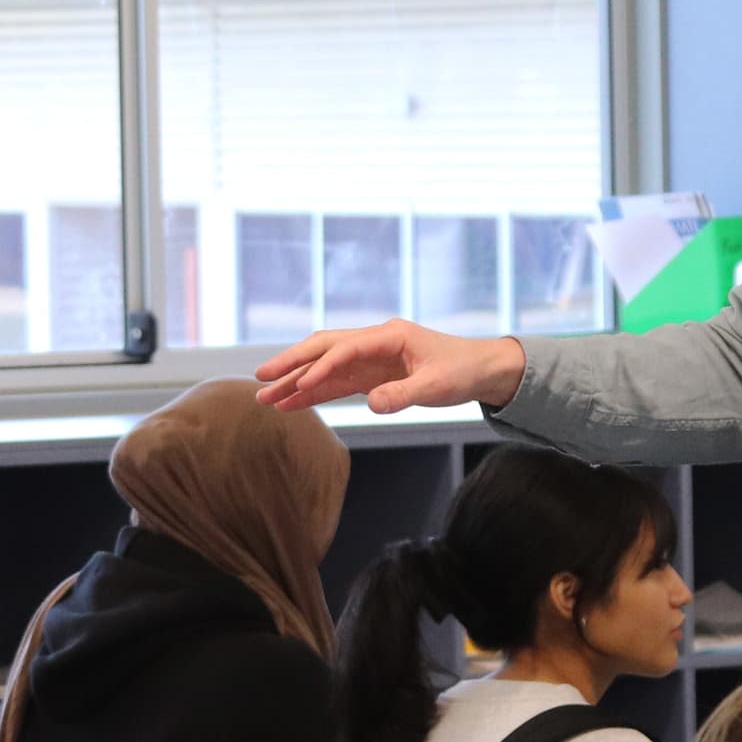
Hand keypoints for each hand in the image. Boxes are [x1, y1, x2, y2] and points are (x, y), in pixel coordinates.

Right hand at [254, 321, 525, 416]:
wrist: (480, 369)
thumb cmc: (462, 371)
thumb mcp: (437, 385)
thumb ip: (404, 394)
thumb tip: (372, 405)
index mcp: (389, 336)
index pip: (344, 348)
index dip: (320, 367)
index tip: (298, 386)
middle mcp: (374, 343)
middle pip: (323, 349)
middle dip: (291, 365)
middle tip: (260, 380)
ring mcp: (370, 359)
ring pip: (324, 368)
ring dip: (296, 383)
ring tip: (266, 400)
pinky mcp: (371, 376)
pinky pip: (336, 384)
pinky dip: (314, 394)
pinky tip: (291, 405)